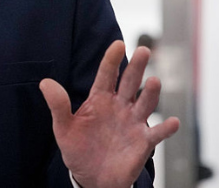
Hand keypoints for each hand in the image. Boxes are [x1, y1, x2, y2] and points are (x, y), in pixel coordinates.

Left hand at [40, 40, 178, 187]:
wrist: (91, 178)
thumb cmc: (78, 149)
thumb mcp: (63, 128)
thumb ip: (58, 105)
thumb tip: (45, 82)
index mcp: (100, 99)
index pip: (106, 74)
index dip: (112, 59)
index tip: (118, 44)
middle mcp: (119, 106)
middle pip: (129, 82)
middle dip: (136, 67)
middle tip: (144, 50)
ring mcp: (133, 122)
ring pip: (145, 103)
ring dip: (151, 93)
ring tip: (154, 81)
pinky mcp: (143, 142)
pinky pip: (157, 133)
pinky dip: (166, 128)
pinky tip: (173, 122)